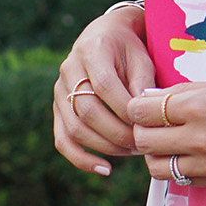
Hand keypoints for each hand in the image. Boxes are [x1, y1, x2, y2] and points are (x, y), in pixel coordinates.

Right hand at [53, 4, 153, 175]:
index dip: (125, 109)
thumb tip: (145, 114)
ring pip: (75, 128)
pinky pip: (63, 139)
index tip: (147, 124)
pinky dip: (81, 159)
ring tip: (133, 152)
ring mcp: (59, 91)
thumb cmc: (130, 48)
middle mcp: (69, 69)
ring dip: (106, 147)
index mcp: (91, 50)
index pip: (103, 85)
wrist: (107, 36)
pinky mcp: (58, 109)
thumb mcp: (142, 57)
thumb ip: (144, 82)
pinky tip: (105, 169)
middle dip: (118, 133)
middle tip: (144, 144)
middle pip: (87, 111)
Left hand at [126, 79, 205, 187]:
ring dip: (156, 155)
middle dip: (142, 132)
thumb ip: (182, 93)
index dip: (136, 107)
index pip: (141, 111)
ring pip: (157, 168)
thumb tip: (148, 98)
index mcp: (198, 106)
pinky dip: (179, 168)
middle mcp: (200, 138)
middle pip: (143, 142)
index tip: (143, 106)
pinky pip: (183, 180)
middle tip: (152, 125)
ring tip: (169, 143)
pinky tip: (191, 155)